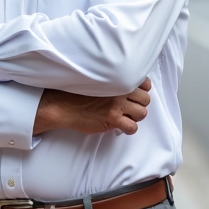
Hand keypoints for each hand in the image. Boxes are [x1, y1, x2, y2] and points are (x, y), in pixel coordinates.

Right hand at [34, 78, 151, 135]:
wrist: (63, 106)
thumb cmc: (77, 94)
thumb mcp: (98, 81)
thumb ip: (114, 82)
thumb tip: (129, 87)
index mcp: (117, 79)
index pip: (145, 84)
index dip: (142, 91)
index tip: (135, 95)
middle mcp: (120, 91)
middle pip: (145, 99)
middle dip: (139, 104)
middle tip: (129, 107)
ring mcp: (117, 105)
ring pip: (142, 113)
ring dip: (135, 116)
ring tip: (125, 117)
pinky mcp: (113, 119)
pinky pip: (132, 127)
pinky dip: (129, 128)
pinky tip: (121, 126)